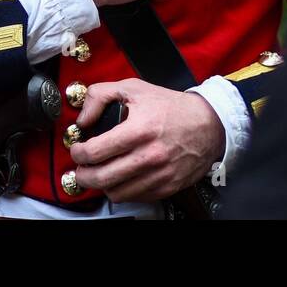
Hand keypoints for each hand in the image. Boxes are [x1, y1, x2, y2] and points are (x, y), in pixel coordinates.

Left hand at [69, 78, 223, 202]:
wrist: (209, 124)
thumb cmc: (171, 106)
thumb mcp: (134, 88)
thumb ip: (101, 96)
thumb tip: (82, 118)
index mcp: (139, 130)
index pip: (95, 152)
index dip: (78, 153)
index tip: (77, 150)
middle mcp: (149, 156)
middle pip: (102, 178)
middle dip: (83, 175)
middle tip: (80, 169)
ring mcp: (159, 175)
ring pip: (116, 193)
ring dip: (102, 185)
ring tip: (100, 174)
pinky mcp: (167, 187)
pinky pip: (135, 197)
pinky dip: (123, 191)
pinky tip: (120, 178)